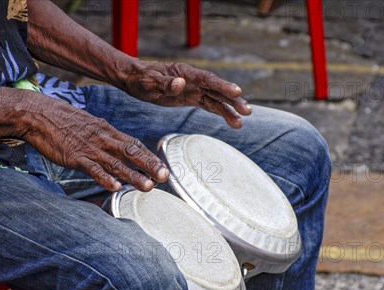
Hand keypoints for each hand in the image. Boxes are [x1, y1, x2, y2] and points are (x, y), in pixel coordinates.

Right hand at [23, 96, 167, 191]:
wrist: (39, 114)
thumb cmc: (65, 121)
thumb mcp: (91, 125)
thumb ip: (106, 138)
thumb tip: (120, 148)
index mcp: (108, 132)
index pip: (134, 145)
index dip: (150, 157)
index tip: (164, 168)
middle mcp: (103, 139)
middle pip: (131, 153)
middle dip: (149, 165)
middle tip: (164, 177)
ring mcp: (90, 149)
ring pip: (116, 163)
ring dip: (132, 176)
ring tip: (147, 187)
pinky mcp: (75, 157)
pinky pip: (92, 169)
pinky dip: (104, 178)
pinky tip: (115, 187)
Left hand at [122, 60, 251, 128]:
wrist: (135, 79)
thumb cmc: (141, 79)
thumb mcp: (150, 82)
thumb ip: (166, 84)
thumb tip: (182, 84)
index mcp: (185, 73)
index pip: (208, 80)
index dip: (223, 85)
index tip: (237, 92)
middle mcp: (194, 80)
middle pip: (217, 90)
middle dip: (233, 100)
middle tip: (247, 111)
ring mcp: (194, 89)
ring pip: (216, 99)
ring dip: (230, 110)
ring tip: (241, 122)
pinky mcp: (191, 98)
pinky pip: (209, 105)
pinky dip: (221, 112)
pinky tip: (232, 121)